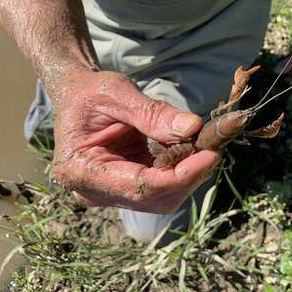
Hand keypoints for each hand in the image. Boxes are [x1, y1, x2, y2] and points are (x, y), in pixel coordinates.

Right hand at [51, 70, 219, 213]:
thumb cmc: (90, 94)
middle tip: (213, 145)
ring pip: (164, 198)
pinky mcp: (128, 189)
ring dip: (190, 174)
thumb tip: (192, 128)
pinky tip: (192, 149)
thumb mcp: (116, 93)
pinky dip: (183, 171)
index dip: (180, 175)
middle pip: (156, 199)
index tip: (210, 154)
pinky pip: (163, 188)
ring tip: (204, 144)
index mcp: (81, 170)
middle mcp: (94, 191)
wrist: (78, 99)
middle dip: (190, 175)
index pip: (140, 186)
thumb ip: (152, 113)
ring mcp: (112, 194)